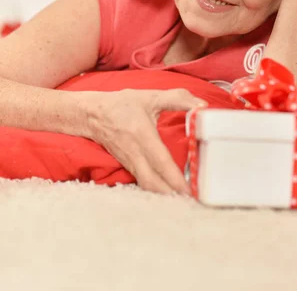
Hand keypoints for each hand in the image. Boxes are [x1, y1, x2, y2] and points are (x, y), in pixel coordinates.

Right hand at [88, 87, 205, 194]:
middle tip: (193, 201)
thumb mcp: (151, 96)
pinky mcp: (128, 166)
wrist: (92, 114)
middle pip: (153, 182)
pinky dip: (156, 190)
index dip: (174, 178)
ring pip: (147, 185)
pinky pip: (142, 182)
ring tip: (184, 201)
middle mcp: (134, 152)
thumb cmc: (123, 104)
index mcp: (142, 134)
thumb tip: (202, 106)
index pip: (160, 161)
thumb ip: (179, 98)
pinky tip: (169, 193)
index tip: (189, 190)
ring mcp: (129, 162)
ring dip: (164, 196)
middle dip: (172, 195)